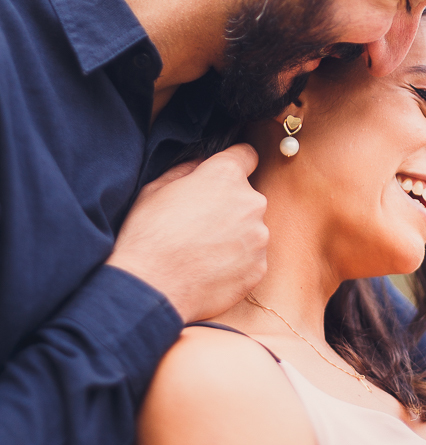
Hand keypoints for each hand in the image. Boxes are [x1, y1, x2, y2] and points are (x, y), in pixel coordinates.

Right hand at [107, 144, 267, 321]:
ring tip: (202, 251)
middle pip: (247, 197)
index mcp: (226, 176)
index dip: (235, 163)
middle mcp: (251, 202)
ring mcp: (258, 238)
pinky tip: (209, 270)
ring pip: (251, 230)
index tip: (225, 175)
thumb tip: (201, 164)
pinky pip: (251, 259)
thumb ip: (187, 169)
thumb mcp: (156, 189)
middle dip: (229, 206)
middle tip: (201, 224)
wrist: (151, 288)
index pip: (246, 155)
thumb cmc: (147, 236)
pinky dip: (236, 263)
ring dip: (234, 236)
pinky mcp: (259, 268)